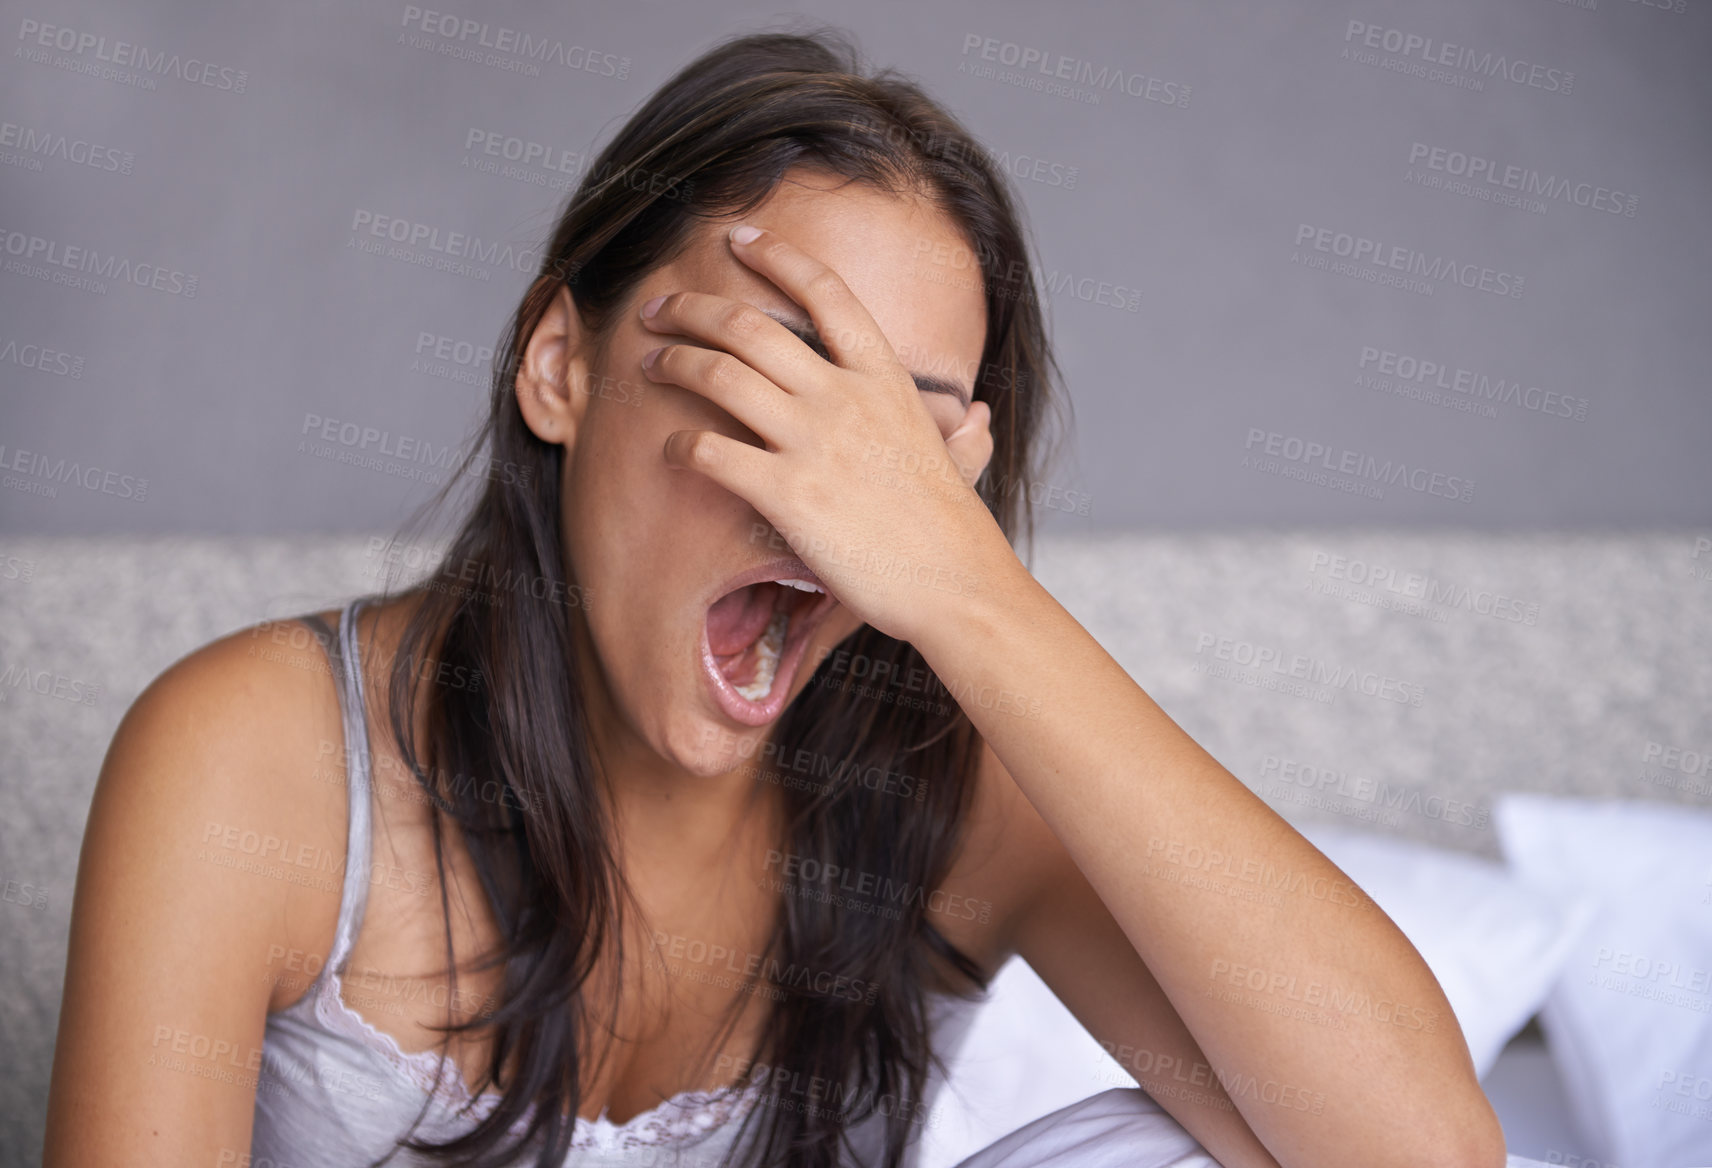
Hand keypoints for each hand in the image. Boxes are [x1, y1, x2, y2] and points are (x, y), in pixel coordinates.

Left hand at [638, 222, 1016, 644]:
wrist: (956, 585)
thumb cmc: (955, 531)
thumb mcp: (963, 463)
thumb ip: (962, 435)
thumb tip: (976, 418)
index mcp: (885, 379)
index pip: (826, 292)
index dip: (776, 256)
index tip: (739, 239)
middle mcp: (845, 397)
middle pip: (749, 325)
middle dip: (692, 308)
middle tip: (658, 309)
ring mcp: (813, 443)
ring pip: (719, 375)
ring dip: (673, 362)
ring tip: (648, 364)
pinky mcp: (786, 494)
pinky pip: (710, 452)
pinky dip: (678, 445)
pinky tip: (667, 450)